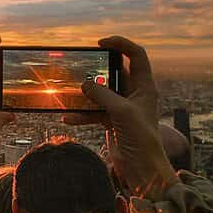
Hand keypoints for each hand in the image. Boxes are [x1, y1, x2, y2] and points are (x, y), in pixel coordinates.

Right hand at [64, 36, 175, 197]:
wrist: (142, 168)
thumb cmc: (141, 138)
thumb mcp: (121, 111)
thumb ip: (102, 94)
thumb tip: (84, 84)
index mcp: (144, 86)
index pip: (135, 55)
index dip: (120, 44)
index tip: (100, 43)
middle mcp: (134, 94)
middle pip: (114, 72)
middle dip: (96, 70)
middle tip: (80, 67)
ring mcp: (122, 107)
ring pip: (100, 92)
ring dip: (85, 94)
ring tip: (70, 93)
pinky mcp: (111, 121)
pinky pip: (93, 111)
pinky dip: (81, 114)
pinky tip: (68, 118)